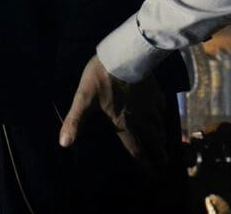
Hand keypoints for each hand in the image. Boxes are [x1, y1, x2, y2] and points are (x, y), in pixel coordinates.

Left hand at [59, 55, 168, 175]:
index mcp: (124, 122)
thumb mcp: (83, 98)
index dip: (144, 164)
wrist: (124, 54)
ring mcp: (150, 104)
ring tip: (165, 145)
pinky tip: (163, 116)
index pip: (136, 149)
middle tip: (166, 165)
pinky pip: (162, 108)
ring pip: (160, 126)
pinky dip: (164, 116)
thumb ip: (75, 121)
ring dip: (163, 138)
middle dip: (160, 155)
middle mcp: (141, 118)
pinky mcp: (155, 90)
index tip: (153, 175)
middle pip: (153, 141)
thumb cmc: (101, 77)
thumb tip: (64, 143)